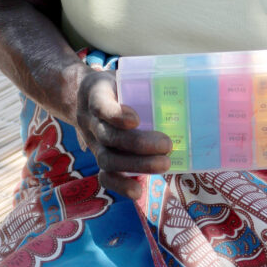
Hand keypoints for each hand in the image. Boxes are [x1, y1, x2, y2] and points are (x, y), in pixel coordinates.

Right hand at [76, 69, 171, 197]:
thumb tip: (185, 86)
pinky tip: (138, 191)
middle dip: (138, 144)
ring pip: (107, 159)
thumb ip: (145, 80)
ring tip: (164, 164)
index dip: (116, 114)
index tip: (135, 119)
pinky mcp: (99, 158)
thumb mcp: (123, 74)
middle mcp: (90, 121)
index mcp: (95, 95)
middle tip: (167, 144)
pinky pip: (105, 176)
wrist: (81, 97)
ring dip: (136, 165)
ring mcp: (93, 143)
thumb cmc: (115, 85)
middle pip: (109, 137)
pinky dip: (120, 185)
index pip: (101, 105)